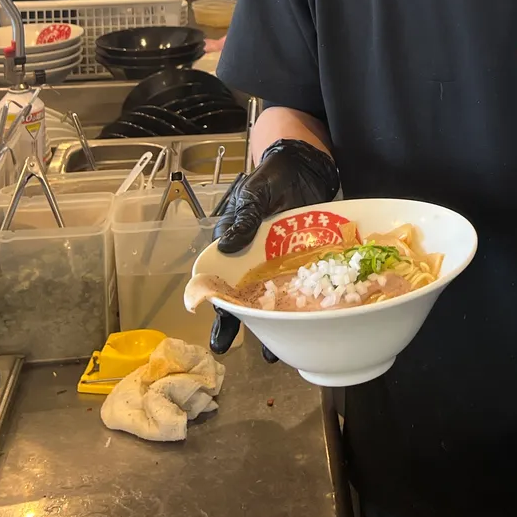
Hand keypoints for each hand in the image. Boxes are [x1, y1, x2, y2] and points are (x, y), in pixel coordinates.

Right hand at [208, 138, 340, 355]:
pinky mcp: (303, 262)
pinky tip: (306, 327)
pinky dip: (301, 306)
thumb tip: (225, 247)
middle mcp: (253, 258)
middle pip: (240, 296)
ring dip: (270, 323)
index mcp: (235, 242)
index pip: (218, 276)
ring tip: (271, 351)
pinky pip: (300, 287)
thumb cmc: (274, 175)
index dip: (212, 300)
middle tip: (225, 349)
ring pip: (270, 298)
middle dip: (236, 323)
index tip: (209, 319)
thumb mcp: (256, 192)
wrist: (307, 165)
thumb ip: (245, 217)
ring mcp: (278, 263)